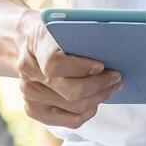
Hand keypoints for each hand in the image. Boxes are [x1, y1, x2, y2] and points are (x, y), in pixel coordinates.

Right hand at [15, 13, 119, 128]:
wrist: (29, 43)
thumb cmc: (56, 34)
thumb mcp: (64, 25)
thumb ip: (81, 35)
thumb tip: (113, 47)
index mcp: (34, 45)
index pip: (55, 64)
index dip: (82, 68)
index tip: (101, 65)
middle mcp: (28, 72)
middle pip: (72, 91)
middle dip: (101, 85)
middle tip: (117, 77)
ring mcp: (28, 93)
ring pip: (75, 107)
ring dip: (99, 97)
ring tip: (111, 86)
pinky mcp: (33, 110)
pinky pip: (70, 121)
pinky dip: (89, 112)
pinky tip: (96, 101)